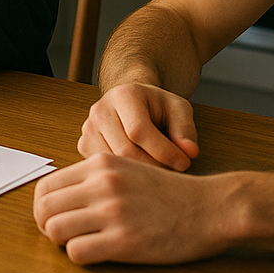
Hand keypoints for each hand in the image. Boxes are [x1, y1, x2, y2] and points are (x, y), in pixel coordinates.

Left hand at [34, 153, 231, 263]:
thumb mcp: (129, 168)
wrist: (209, 207)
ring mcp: (112, 212)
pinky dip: (81, 257)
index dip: (44, 206)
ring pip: (55, 230)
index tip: (56, 217)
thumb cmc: (170, 193)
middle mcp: (102, 184)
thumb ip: (96, 178)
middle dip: (47, 225)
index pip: (46, 185)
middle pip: (45, 208)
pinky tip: (99, 253)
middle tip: (65, 235)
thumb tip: (61, 198)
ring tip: (82, 243)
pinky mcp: (124, 241)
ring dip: (63, 242)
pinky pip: (77, 253)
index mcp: (101, 164)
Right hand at [79, 83, 199, 170]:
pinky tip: (141, 176)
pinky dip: (125, 177)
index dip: (164, 151)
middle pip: (125, 151)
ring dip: (139, 176)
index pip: (139, 130)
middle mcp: (100, 110)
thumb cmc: (156, 106)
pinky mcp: (84, 146)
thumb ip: (185, 128)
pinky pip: (104, 171)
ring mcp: (88, 129)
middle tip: (173, 174)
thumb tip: (189, 152)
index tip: (184, 163)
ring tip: (159, 175)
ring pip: (114, 165)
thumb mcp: (177, 108)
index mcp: (122, 95)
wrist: (132, 102)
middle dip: (154, 167)